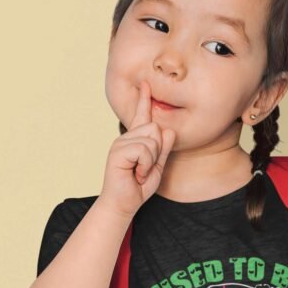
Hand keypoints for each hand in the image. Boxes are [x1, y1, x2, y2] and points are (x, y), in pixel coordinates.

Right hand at [99, 80, 175, 215]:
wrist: (124, 203)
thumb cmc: (139, 186)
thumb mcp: (158, 167)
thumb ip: (164, 149)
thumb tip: (169, 130)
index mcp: (135, 140)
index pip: (142, 116)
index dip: (144, 99)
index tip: (145, 83)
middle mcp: (126, 138)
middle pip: (155, 128)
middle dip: (158, 151)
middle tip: (146, 168)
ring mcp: (120, 143)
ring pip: (152, 140)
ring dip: (151, 161)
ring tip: (139, 171)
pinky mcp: (117, 151)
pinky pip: (144, 150)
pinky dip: (145, 165)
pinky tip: (136, 173)